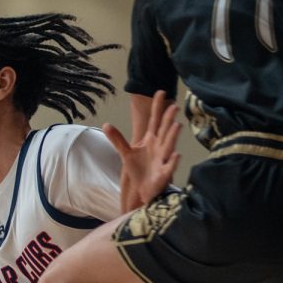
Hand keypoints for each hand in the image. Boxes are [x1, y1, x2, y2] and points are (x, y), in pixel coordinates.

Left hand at [104, 90, 180, 207]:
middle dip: (169, 119)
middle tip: (174, 105)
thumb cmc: (138, 171)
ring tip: (177, 125)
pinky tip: (176, 155)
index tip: (160, 92)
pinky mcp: (164, 174)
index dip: (157, 107)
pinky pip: (170, 167)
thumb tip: (106, 124)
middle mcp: (160, 147)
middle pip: (165, 130)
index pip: (155, 121)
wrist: (142, 191)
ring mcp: (163, 160)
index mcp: (151, 140)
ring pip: (169, 145)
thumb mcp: (126, 153)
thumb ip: (118, 139)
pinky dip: (173, 161)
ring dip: (173, 136)